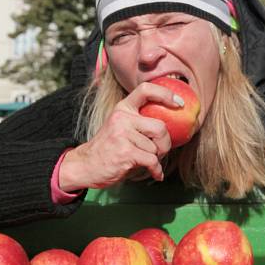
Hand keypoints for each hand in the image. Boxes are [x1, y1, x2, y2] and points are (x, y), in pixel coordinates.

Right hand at [58, 82, 181, 190]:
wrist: (86, 165)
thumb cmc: (109, 148)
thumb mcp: (120, 127)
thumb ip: (139, 122)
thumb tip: (171, 123)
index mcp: (122, 108)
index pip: (145, 90)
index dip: (165, 94)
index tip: (179, 103)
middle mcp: (122, 118)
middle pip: (160, 127)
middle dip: (165, 144)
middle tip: (159, 152)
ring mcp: (122, 135)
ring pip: (156, 148)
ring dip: (155, 159)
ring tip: (145, 162)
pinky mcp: (125, 152)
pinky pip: (152, 161)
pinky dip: (156, 170)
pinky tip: (155, 174)